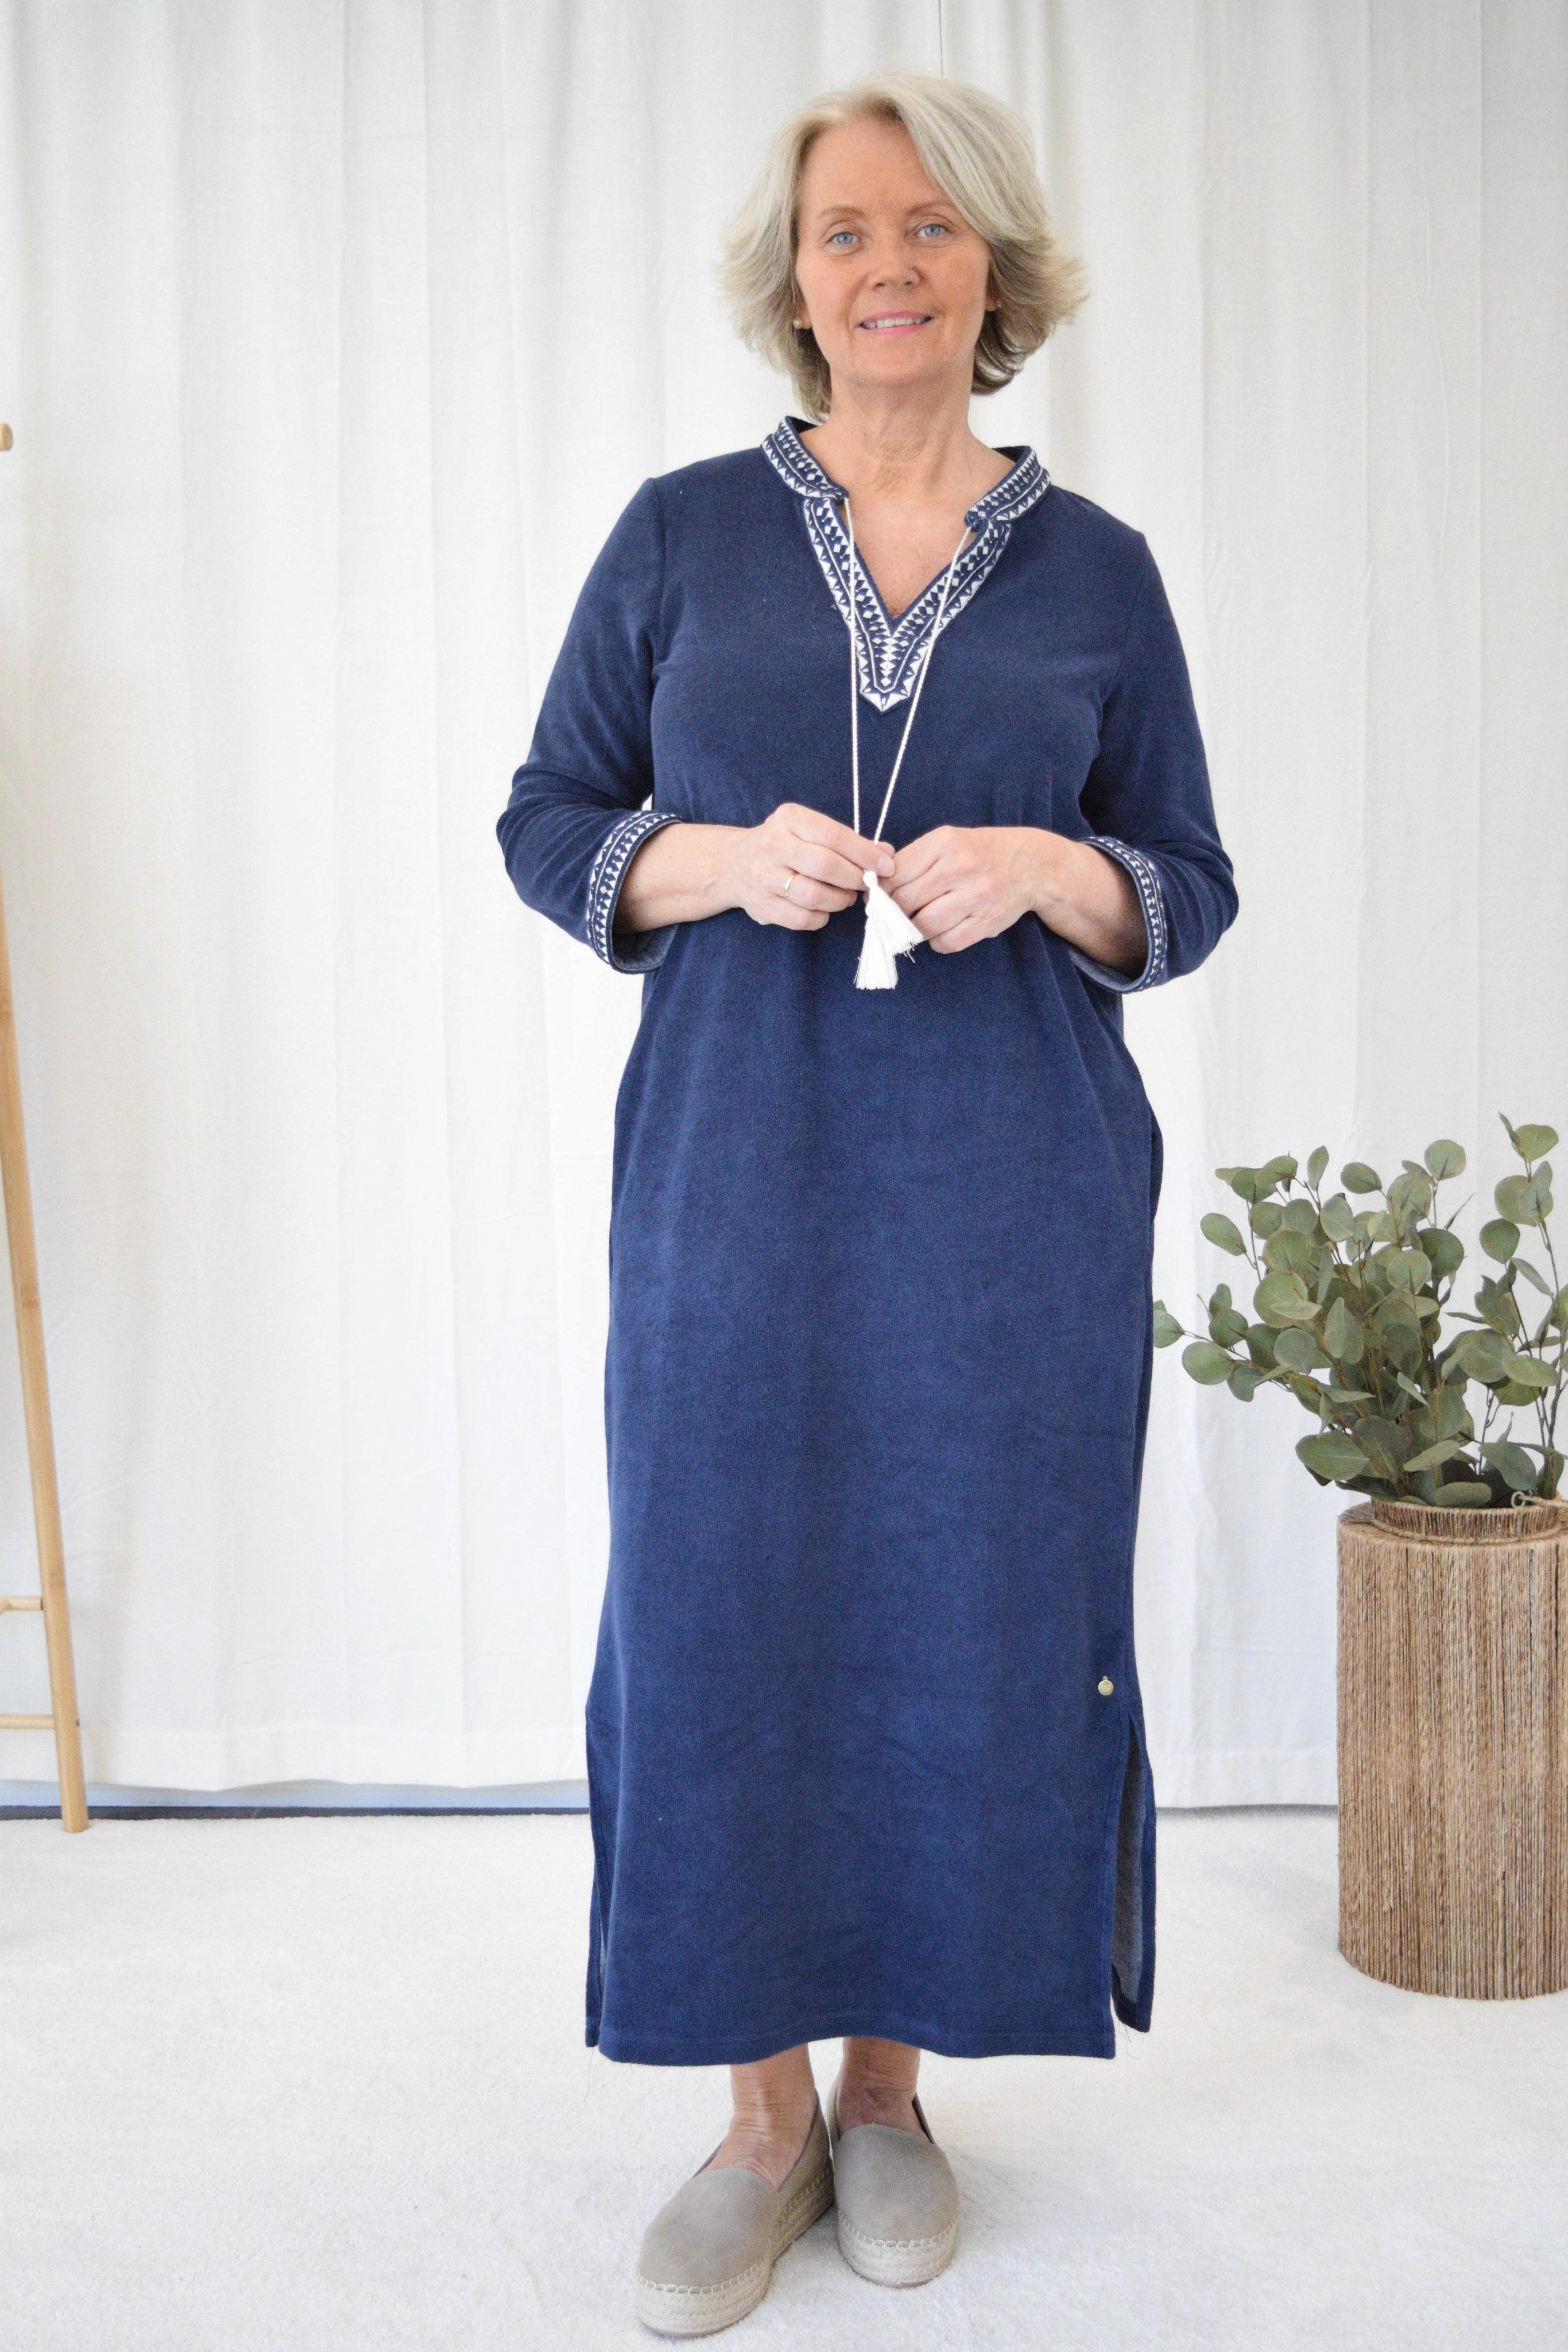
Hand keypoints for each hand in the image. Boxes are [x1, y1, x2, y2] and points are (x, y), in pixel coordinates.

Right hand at [727, 803, 893, 931]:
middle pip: (825, 865)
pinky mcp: (761, 905)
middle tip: (866, 885)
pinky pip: (801, 918)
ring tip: (845, 897)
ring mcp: (763, 877)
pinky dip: (821, 917)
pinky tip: (824, 909)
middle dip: (854, 878)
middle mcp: (772, 845)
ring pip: (813, 895)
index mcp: (789, 819)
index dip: (865, 854)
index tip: (886, 867)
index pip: (834, 836)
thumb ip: (848, 841)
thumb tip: (886, 854)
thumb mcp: (810, 830)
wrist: (733, 864)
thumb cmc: (784, 845)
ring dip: (839, 900)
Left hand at [886, 825, 1053, 953]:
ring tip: (919, 921)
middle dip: (895, 912)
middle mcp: (960, 868)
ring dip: (914, 929)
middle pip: (905, 902)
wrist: (1031, 864)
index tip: (880, 896)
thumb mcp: (947, 840)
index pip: (895, 874)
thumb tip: (878, 884)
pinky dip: (936, 942)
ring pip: (923, 926)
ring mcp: (975, 897)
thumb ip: (913, 859)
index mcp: (945, 843)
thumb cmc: (980, 852)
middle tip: (897, 913)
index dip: (881, 890)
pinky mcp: (986, 923)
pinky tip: (941, 930)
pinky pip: (947, 943)